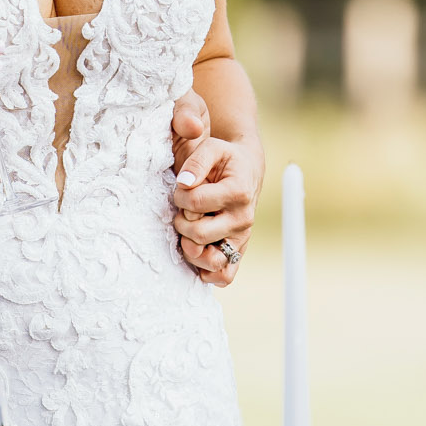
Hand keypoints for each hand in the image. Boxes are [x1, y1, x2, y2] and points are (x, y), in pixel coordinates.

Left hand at [172, 118, 260, 286]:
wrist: (245, 171)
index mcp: (238, 193)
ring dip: (190, 247)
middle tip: (185, 210)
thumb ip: (196, 161)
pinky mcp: (237, 253)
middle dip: (182, 220)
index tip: (182, 188)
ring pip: (210, 261)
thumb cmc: (224, 160)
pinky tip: (197, 250)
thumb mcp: (211, 148)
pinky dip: (205, 270)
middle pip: (198, 234)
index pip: (195, 203)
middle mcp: (243, 220)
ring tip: (190, 229)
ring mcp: (241, 239)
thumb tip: (184, 183)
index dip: (180, 196)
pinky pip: (222, 277)